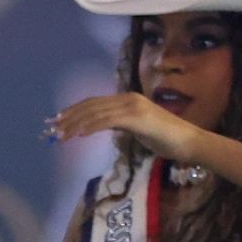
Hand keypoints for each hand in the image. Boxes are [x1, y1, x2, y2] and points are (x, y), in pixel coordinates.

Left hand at [50, 92, 203, 162]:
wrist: (189, 142)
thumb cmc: (166, 139)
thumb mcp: (138, 129)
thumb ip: (121, 124)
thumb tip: (103, 125)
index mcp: (127, 100)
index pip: (94, 103)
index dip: (74, 110)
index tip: (58, 120)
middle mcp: (128, 99)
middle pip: (91, 106)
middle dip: (69, 117)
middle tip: (52, 128)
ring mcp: (133, 107)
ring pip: (97, 113)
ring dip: (76, 124)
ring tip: (61, 134)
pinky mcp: (137, 118)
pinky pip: (108, 121)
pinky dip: (91, 127)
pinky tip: (79, 134)